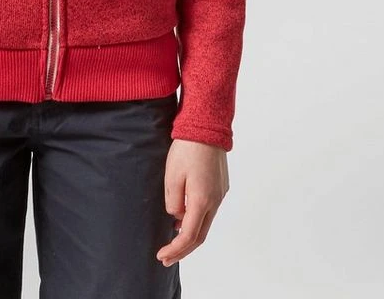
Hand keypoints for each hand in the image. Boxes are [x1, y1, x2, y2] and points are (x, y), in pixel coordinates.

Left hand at [156, 138, 228, 265]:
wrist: (206, 127)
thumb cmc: (187, 149)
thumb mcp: (172, 175)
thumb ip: (173, 201)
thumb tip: (176, 216)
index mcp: (202, 200)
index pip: (188, 235)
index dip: (175, 249)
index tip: (162, 255)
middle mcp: (215, 201)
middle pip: (200, 235)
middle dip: (182, 249)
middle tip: (166, 257)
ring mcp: (220, 194)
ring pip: (206, 222)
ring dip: (189, 234)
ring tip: (172, 239)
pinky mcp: (221, 186)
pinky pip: (209, 209)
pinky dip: (196, 219)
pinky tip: (184, 217)